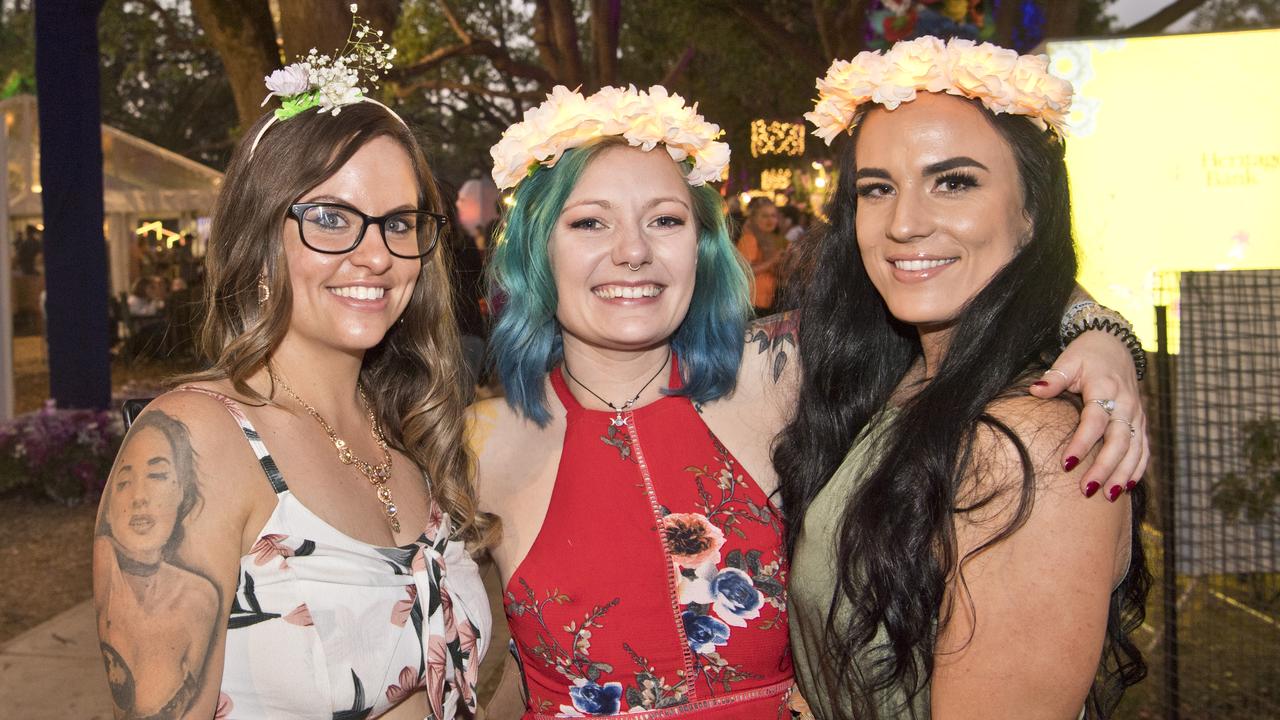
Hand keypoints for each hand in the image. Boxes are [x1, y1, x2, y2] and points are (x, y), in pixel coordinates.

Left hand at [1030, 330, 1148, 499]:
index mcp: (1106, 388)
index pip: (1095, 420)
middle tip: (1087, 489)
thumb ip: (1054, 377)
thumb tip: (1035, 390)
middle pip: (1119, 440)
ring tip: (1108, 496)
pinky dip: (1137, 468)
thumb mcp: (1068, 360)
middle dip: (1105, 467)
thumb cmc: (1086, 356)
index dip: (1082, 443)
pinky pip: (1143, 448)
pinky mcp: (1141, 422)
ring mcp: (1136, 414)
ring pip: (1134, 449)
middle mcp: (1126, 404)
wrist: (1115, 345)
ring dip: (1123, 473)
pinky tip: (1126, 487)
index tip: (1066, 464)